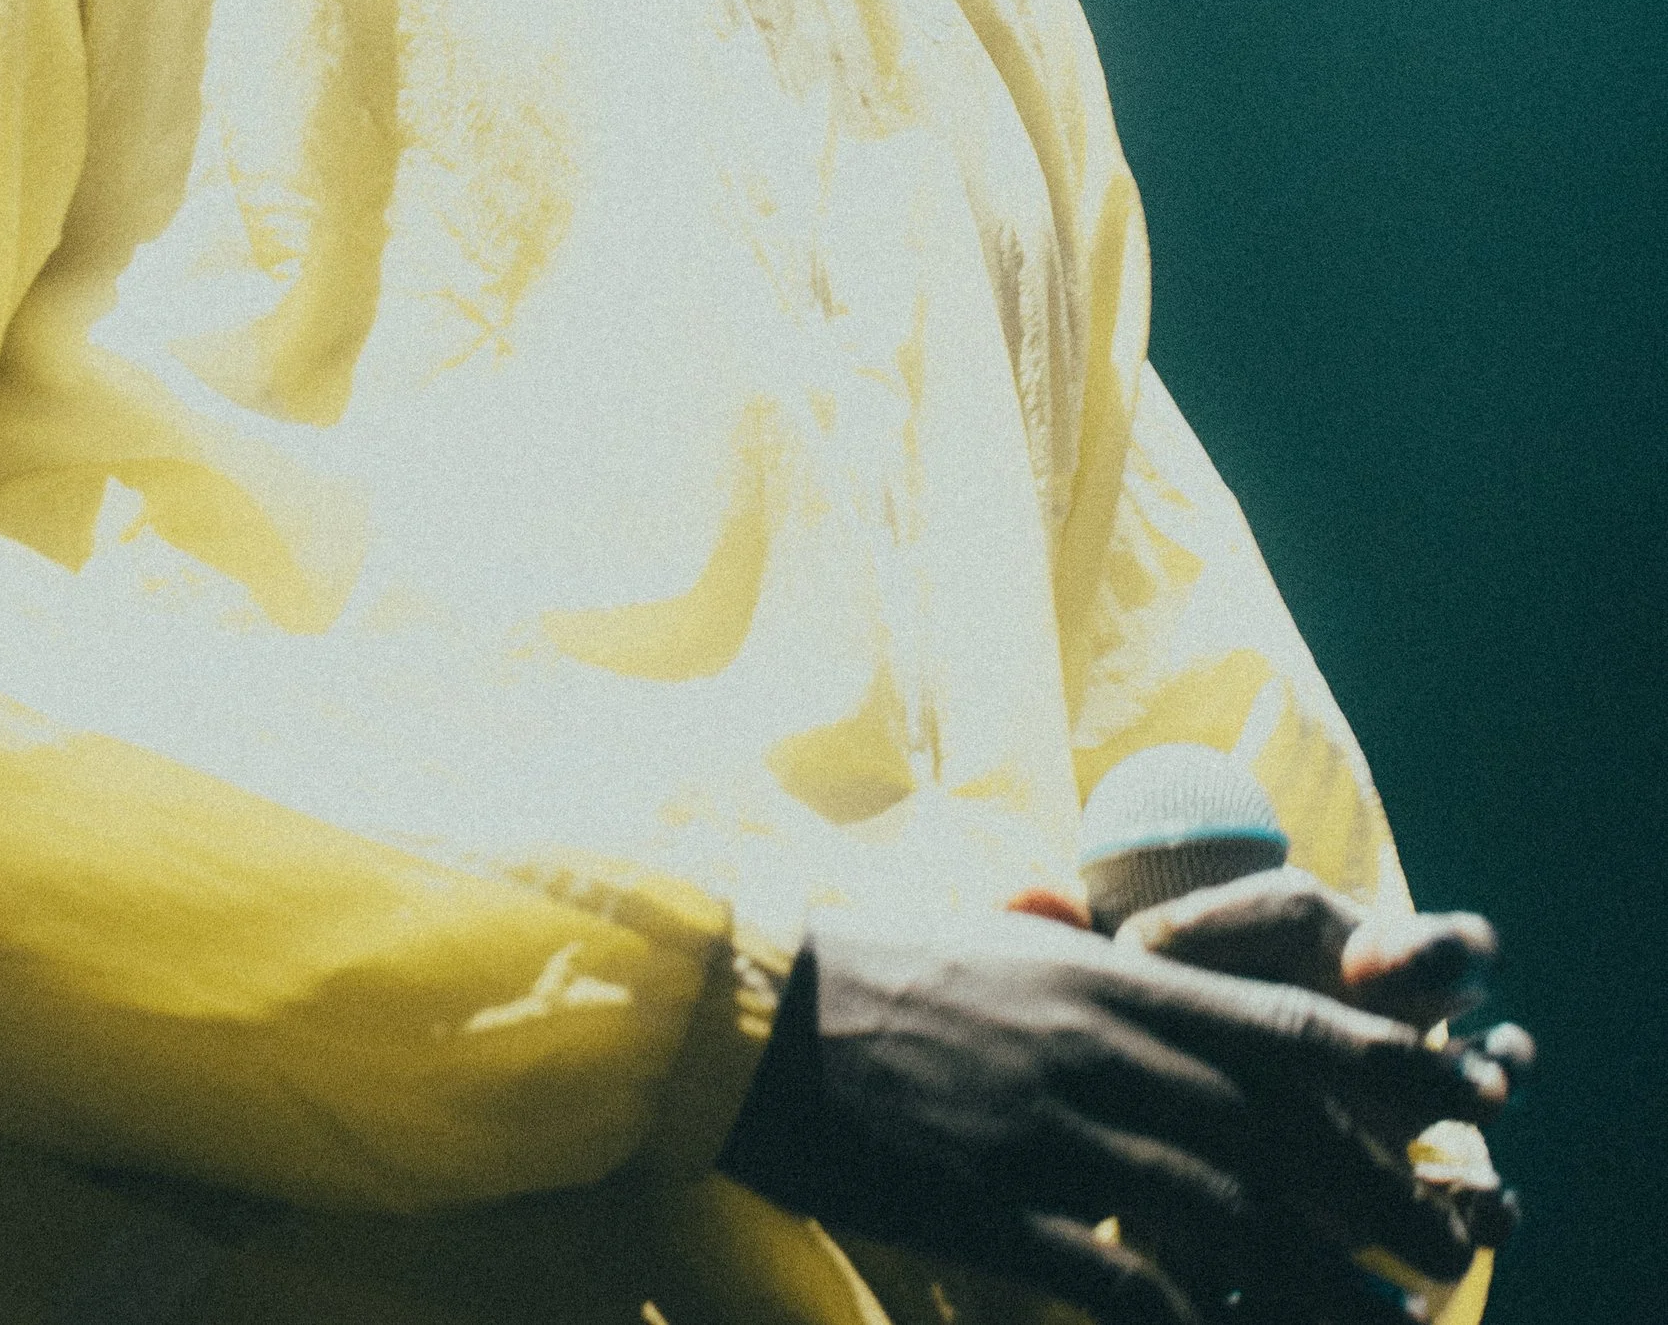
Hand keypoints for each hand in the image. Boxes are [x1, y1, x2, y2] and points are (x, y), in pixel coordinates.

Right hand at [718, 911, 1518, 1324]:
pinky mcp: (995, 1203)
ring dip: (1320, 1278)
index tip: (1463, 1104)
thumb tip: (1157, 971)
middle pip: (1278, 1132)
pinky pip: (1116, 1278)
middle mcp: (1101, 1046)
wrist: (767, 1011)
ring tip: (1394, 1323)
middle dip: (1382, 1194)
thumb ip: (1097, 960)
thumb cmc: (891, 970)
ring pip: (1225, 1216)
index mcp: (1112, 977)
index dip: (1387, 1071)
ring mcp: (1050, 1129)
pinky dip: (1187, 1321)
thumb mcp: (1014, 944)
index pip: (1283, 1027)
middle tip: (1451, 1242)